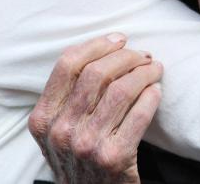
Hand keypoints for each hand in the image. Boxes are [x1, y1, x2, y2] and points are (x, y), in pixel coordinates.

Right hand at [28, 33, 162, 183]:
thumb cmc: (77, 159)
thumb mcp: (57, 130)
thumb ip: (68, 97)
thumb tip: (106, 51)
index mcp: (43, 118)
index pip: (68, 64)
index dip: (97, 45)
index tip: (119, 39)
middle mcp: (61, 130)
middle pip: (97, 73)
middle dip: (127, 57)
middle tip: (143, 56)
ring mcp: (87, 145)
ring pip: (122, 90)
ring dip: (144, 73)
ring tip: (154, 69)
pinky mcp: (115, 158)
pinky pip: (139, 115)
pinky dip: (152, 97)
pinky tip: (156, 91)